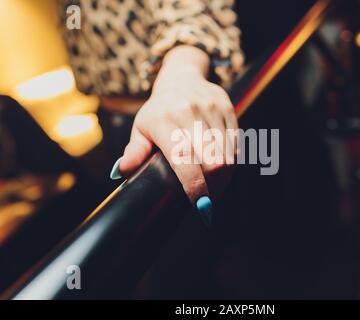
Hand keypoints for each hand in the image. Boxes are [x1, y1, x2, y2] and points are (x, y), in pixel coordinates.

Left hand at [115, 47, 237, 204]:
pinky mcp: (227, 108)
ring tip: (216, 187)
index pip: (184, 160)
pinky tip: (223, 170)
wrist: (182, 77)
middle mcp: (190, 113)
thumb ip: (134, 150)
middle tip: (207, 199)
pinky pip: (236, 143)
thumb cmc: (160, 109)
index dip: (195, 187)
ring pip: (228, 155)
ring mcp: (211, 109)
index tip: (200, 206)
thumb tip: (120, 172)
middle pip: (213, 162)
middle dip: (214, 186)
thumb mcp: (142, 127)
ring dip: (224, 178)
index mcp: (164, 120)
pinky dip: (231, 162)